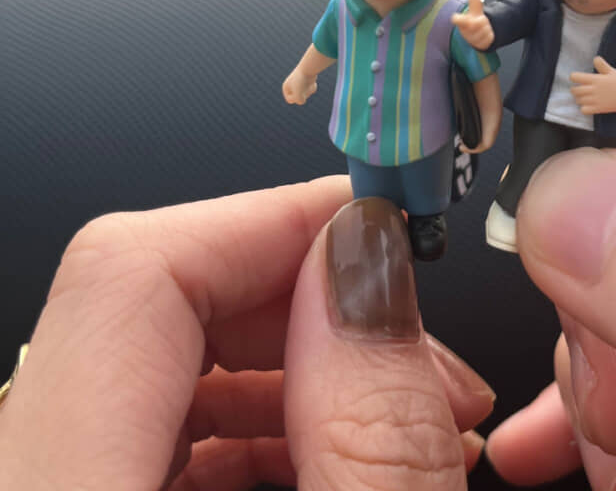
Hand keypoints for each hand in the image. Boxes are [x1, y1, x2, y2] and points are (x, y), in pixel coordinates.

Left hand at [0, 180, 493, 490]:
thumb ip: (374, 435)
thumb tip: (369, 264)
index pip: (127, 275)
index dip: (271, 223)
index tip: (381, 232)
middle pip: (142, 313)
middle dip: (304, 306)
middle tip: (417, 352)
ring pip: (155, 377)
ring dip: (292, 376)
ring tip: (405, 421)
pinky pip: (148, 445)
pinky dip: (255, 437)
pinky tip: (339, 464)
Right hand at [283, 66, 317, 104]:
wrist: (309, 67)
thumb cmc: (301, 80)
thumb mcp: (298, 94)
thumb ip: (299, 101)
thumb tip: (303, 100)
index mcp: (286, 87)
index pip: (290, 100)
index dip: (296, 98)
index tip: (299, 91)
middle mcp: (292, 86)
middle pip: (298, 98)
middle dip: (304, 95)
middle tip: (305, 87)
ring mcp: (300, 84)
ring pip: (305, 95)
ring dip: (309, 92)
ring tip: (309, 84)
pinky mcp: (307, 82)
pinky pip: (310, 90)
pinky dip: (313, 88)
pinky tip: (313, 83)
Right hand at [451, 0, 494, 50]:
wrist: (478, 36)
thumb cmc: (473, 22)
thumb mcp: (475, 11)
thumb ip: (474, 2)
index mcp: (461, 22)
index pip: (457, 20)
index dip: (457, 19)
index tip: (455, 18)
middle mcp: (464, 32)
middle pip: (477, 23)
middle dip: (482, 20)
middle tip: (480, 21)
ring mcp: (471, 40)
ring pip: (484, 31)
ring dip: (487, 28)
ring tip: (483, 28)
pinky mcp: (479, 46)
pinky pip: (488, 38)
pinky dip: (490, 35)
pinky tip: (486, 34)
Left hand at [569, 56, 615, 114]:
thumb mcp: (612, 72)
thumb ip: (602, 65)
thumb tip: (595, 58)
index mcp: (596, 79)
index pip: (576, 77)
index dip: (574, 77)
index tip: (577, 78)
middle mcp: (594, 90)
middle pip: (575, 90)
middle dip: (575, 89)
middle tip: (579, 88)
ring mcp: (596, 100)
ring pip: (579, 100)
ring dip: (579, 98)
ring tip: (583, 97)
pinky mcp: (599, 108)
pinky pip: (584, 110)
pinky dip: (584, 108)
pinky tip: (588, 105)